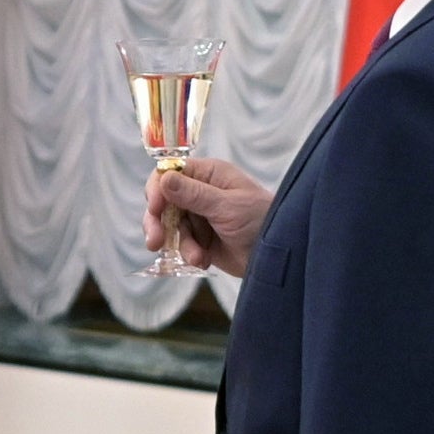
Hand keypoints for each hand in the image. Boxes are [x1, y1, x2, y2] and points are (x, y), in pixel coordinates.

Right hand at [148, 157, 272, 277]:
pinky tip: (203, 260)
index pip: (170, 173)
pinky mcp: (200, 239)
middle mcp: (200, 192)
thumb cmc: (262, 221)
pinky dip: (188, 254)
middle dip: (158, 223)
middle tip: (155, 242)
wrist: (278, 257)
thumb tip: (164, 178)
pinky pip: (180, 244)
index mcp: (208, 175)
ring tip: (197, 257)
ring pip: (170, 226)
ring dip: (180, 244)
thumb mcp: (228, 207)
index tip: (155, 209)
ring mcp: (199, 216)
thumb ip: (194, 194)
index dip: (158, 190)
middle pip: (163, 202)